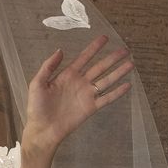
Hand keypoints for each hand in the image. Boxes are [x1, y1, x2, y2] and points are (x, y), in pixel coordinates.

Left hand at [24, 34, 134, 153]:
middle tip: (125, 49)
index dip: (94, 48)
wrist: (42, 130)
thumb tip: (60, 50)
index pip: (84, 58)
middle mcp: (80, 83)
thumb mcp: (38, 83)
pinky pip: (107, 98)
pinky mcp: (91, 108)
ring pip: (106, 80)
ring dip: (118, 72)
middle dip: (112, 58)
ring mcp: (87, 95)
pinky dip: (117, 92)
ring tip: (131, 63)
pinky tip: (127, 85)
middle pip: (100, 67)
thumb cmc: (37, 108)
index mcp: (68, 75)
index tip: (105, 38)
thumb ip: (48, 66)